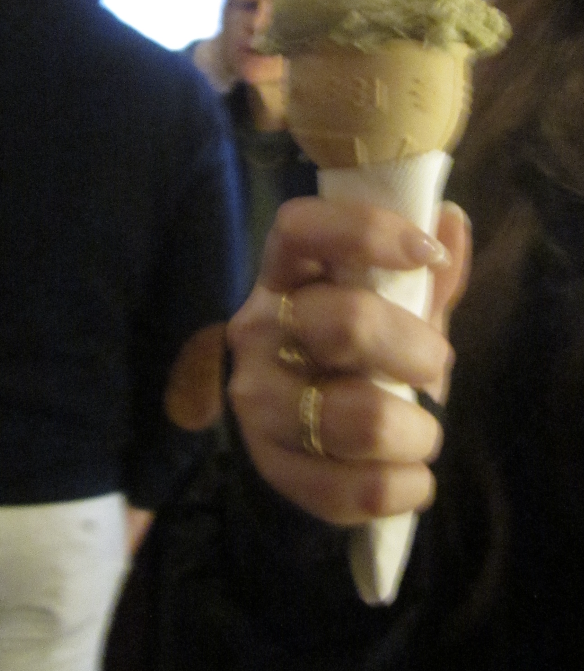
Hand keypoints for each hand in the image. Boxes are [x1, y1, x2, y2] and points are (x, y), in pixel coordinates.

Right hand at [226, 197, 469, 526]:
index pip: (299, 228)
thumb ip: (422, 274)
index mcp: (283, 276)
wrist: (299, 440)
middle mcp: (257, 330)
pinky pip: (360, 487)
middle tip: (434, 365)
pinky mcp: (271, 467)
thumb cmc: (353, 357)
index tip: (427, 254)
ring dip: (418, 432)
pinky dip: (406, 486)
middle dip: (418, 349)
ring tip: (422, 432)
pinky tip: (408, 476)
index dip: (365, 230)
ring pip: (364, 418)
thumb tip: (449, 219)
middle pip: (348, 321)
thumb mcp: (389, 309)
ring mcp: (257, 401)